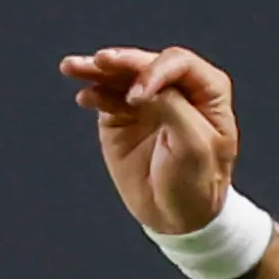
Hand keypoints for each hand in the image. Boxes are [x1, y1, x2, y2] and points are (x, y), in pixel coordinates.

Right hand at [59, 44, 237, 233]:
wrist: (175, 217)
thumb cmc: (196, 183)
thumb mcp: (195, 147)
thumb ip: (171, 108)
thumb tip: (137, 86)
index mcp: (207, 90)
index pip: (179, 63)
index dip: (155, 71)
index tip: (137, 96)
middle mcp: (177, 87)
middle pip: (146, 63)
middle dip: (122, 61)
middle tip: (100, 61)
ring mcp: (147, 99)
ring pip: (121, 75)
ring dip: (96, 69)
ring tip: (71, 66)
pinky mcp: (122, 115)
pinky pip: (106, 97)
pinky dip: (94, 94)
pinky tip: (84, 98)